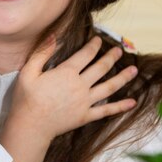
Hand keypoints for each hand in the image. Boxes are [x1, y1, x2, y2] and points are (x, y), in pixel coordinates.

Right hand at [7, 36, 137, 142]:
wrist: (31, 125)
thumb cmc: (27, 98)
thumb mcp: (28, 71)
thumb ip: (42, 53)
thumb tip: (53, 35)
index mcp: (67, 73)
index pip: (85, 55)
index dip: (93, 46)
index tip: (99, 39)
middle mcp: (80, 85)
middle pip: (101, 68)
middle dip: (111, 57)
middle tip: (120, 51)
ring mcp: (85, 102)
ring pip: (109, 87)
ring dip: (123, 78)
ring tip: (134, 70)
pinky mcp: (86, 115)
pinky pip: (106, 110)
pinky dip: (120, 106)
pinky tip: (132, 103)